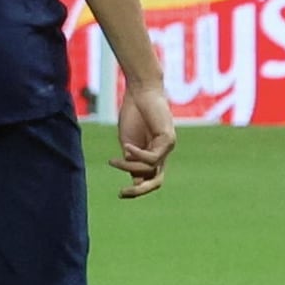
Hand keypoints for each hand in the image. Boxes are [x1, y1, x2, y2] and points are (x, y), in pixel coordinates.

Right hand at [110, 77, 175, 198]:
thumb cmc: (132, 113)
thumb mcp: (128, 142)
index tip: (120, 193)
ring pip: (150, 169)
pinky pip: (152, 157)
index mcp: (151, 155)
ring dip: (130, 166)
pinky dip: (138, 155)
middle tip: (122, 193)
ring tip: (114, 160)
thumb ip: (131, 161)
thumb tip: (136, 182)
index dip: (135, 189)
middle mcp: (162, 153)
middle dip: (140, 191)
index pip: (148, 179)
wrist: (140, 91)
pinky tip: (126, 147)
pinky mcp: (169, 139)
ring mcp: (167, 147)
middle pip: (156, 181)